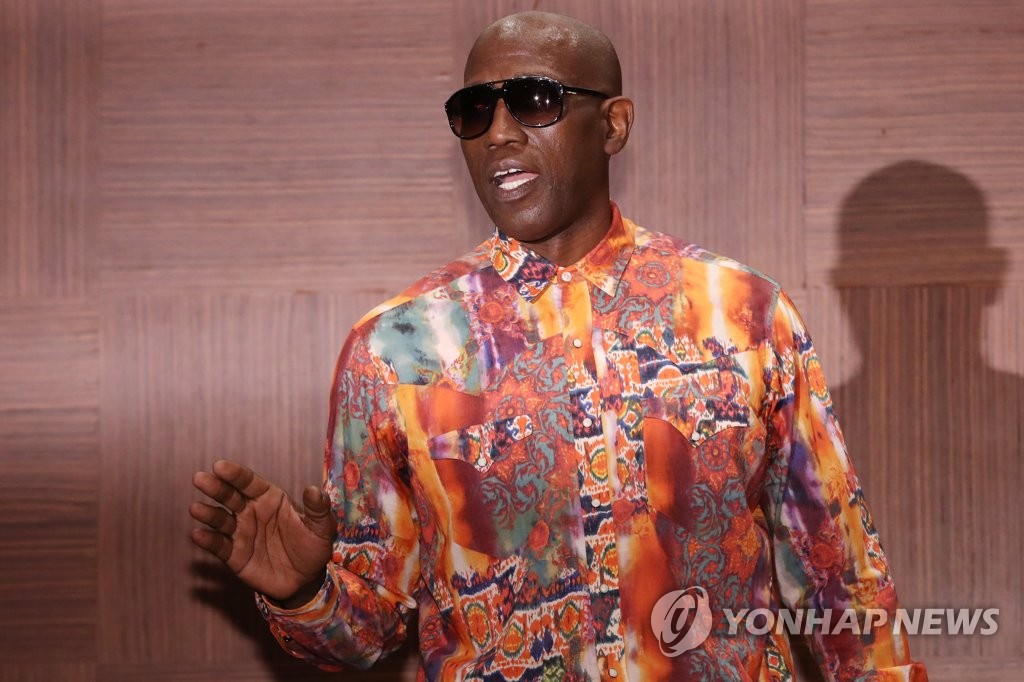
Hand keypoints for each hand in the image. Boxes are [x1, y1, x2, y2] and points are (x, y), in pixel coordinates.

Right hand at [190, 459, 335, 602]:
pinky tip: (198, 535)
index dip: (235, 474)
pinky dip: (208, 541)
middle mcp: (251, 512)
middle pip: (230, 496)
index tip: (220, 466)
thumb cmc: (312, 546)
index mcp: (269, 498)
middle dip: (216, 487)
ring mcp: (240, 533)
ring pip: (221, 520)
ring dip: (208, 514)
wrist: (306, 579)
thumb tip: (313, 489)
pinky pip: (219, 546)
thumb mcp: (322, 528)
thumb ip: (317, 509)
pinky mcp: (234, 555)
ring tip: (195, 508)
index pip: (249, 482)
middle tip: (200, 478)